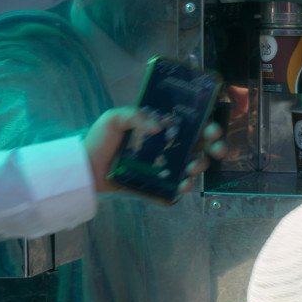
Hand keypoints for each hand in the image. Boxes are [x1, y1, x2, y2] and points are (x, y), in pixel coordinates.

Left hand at [87, 108, 227, 194]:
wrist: (84, 168)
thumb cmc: (100, 140)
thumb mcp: (115, 118)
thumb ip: (136, 116)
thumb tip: (160, 126)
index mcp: (164, 127)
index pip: (194, 124)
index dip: (209, 125)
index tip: (212, 129)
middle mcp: (170, 146)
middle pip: (202, 145)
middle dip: (216, 147)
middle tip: (216, 149)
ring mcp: (166, 166)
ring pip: (194, 165)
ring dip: (200, 166)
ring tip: (192, 168)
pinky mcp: (159, 184)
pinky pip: (178, 186)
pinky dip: (185, 186)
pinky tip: (183, 184)